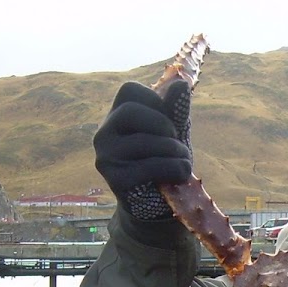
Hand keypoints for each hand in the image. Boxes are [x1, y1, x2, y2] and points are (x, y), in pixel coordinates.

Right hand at [94, 80, 192, 216]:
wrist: (159, 202)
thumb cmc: (164, 158)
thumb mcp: (172, 130)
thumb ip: (175, 108)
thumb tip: (182, 83)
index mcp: (115, 115)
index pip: (129, 90)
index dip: (155, 100)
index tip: (170, 119)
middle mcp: (103, 133)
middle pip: (130, 112)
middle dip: (162, 124)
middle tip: (176, 139)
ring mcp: (106, 157)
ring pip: (143, 141)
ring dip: (174, 149)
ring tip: (184, 158)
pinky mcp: (116, 180)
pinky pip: (148, 167)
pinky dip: (172, 168)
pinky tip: (181, 174)